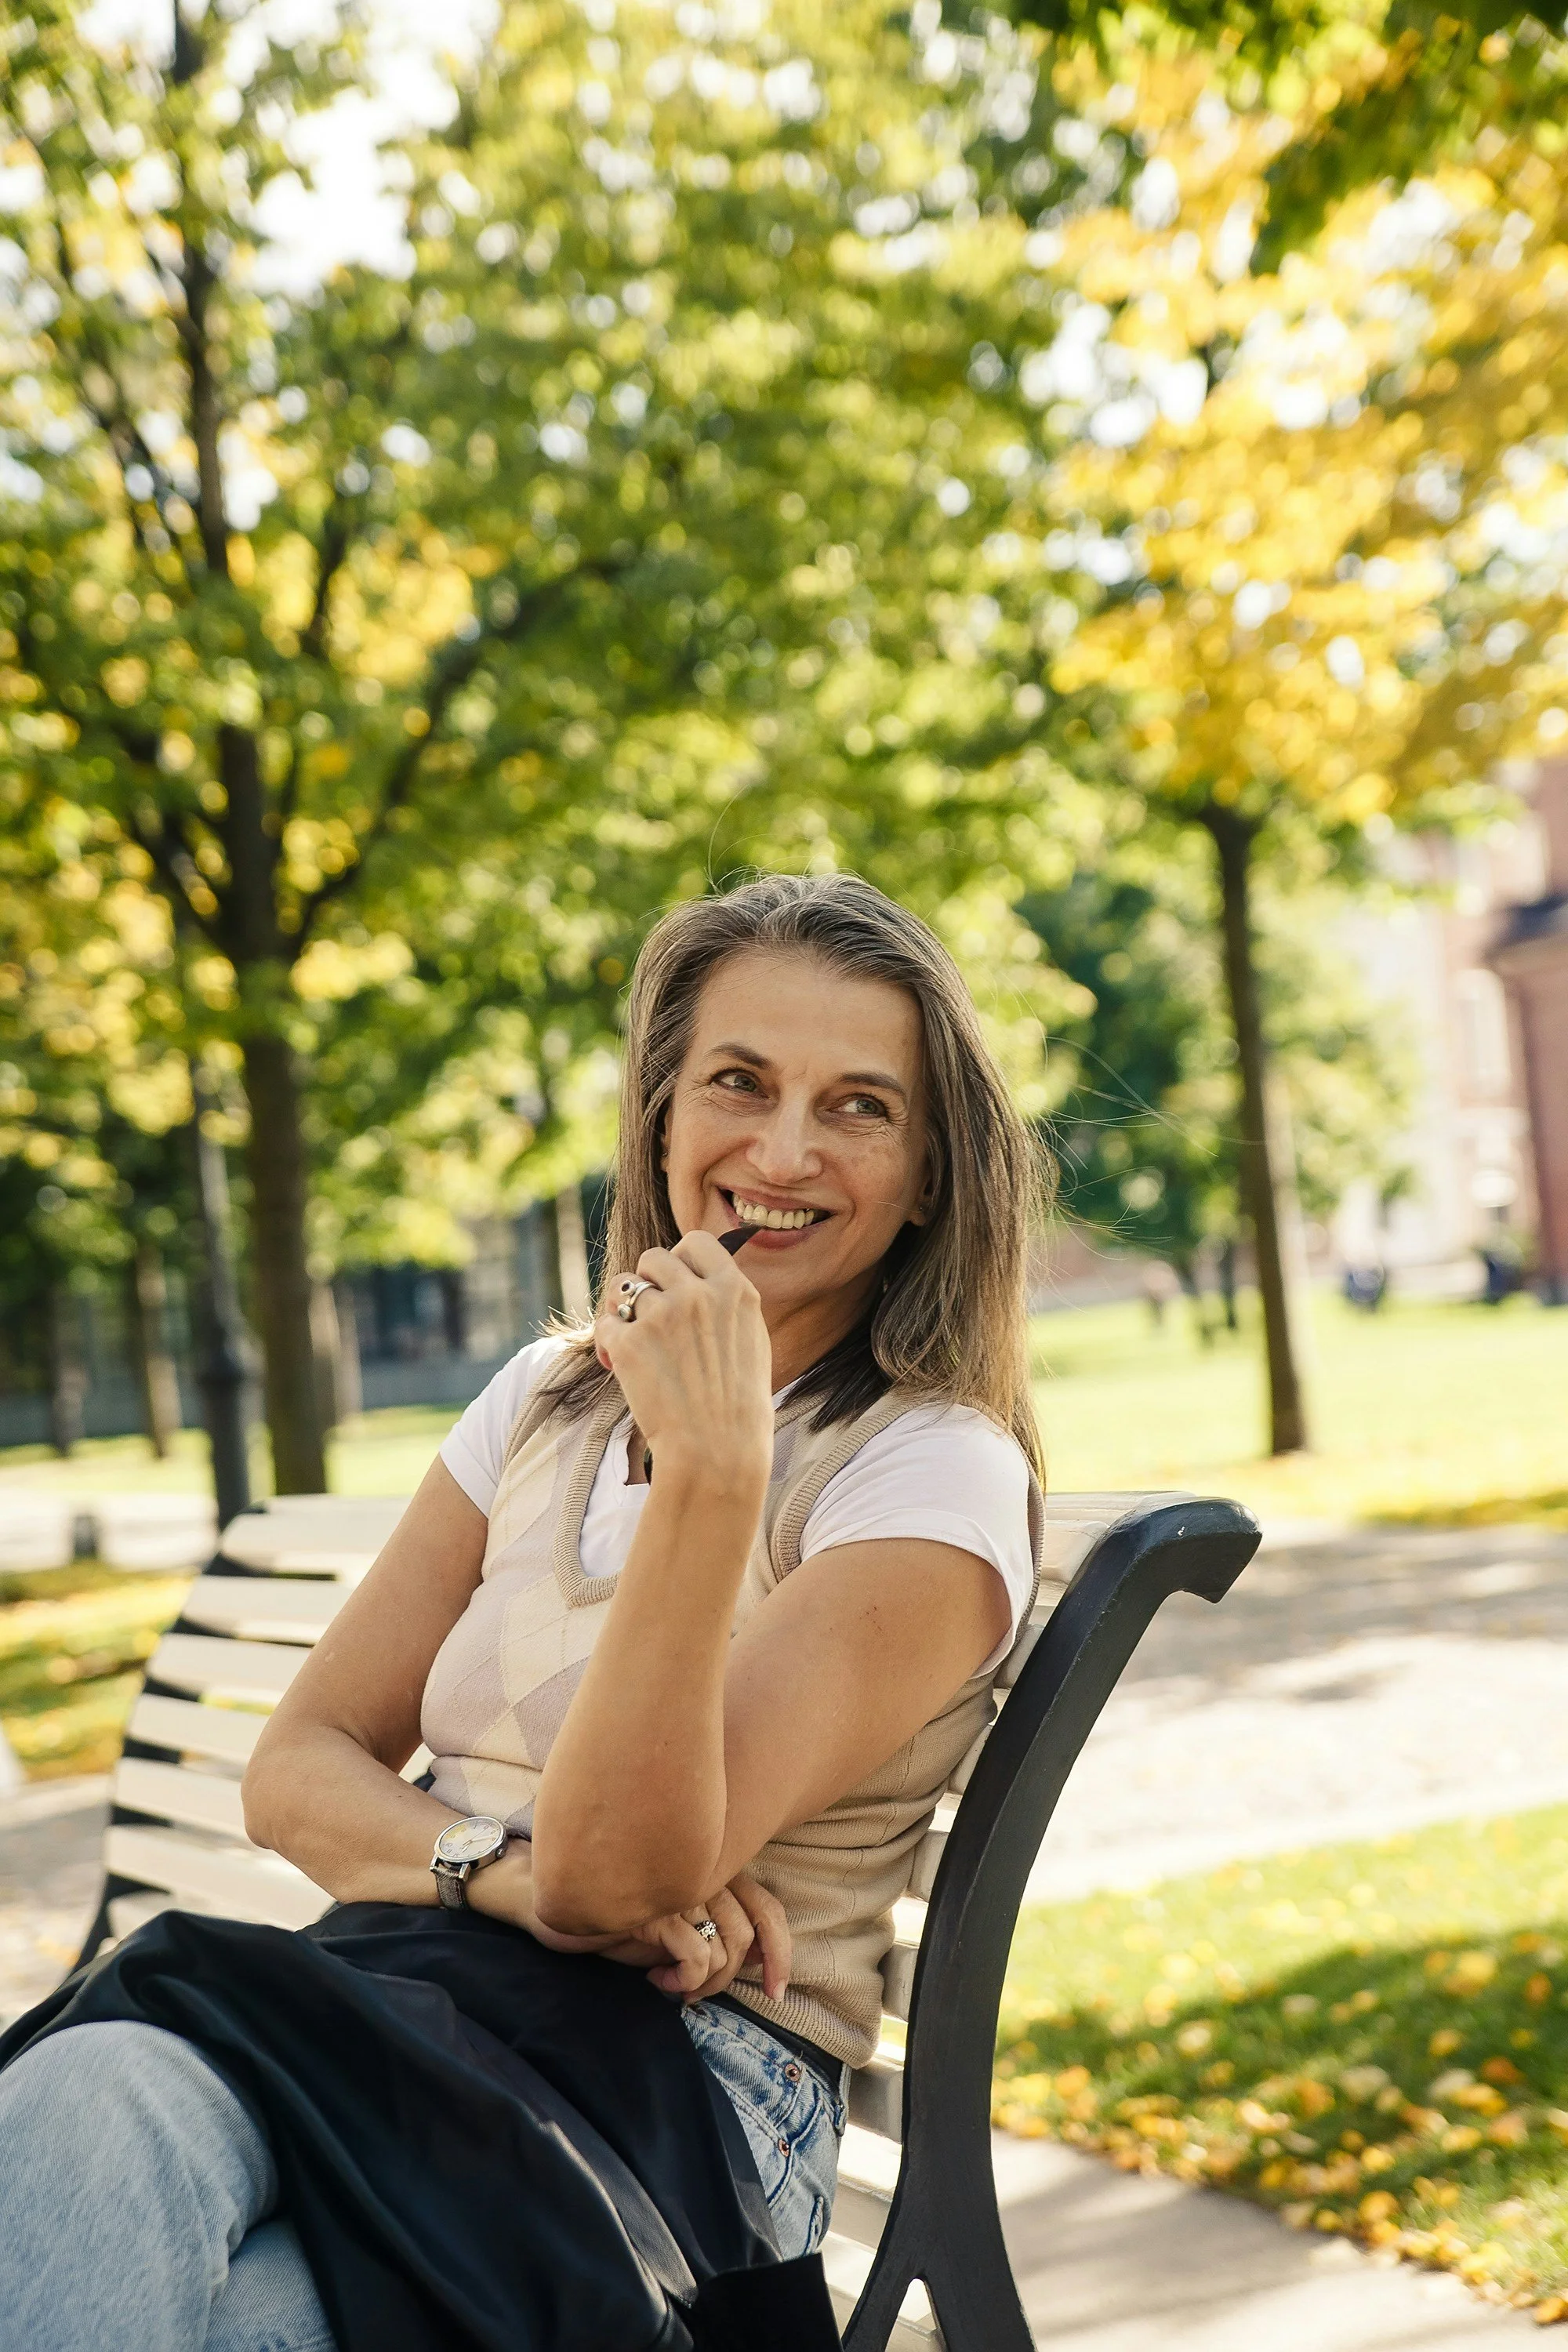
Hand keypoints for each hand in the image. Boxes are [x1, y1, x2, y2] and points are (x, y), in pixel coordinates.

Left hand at [592, 1231, 772, 1490]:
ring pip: (621, 1286)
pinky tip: (618, 1366)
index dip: (681, 1259)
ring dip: (622, 1310)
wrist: (718, 1451)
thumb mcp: (750, 1341)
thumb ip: (726, 1304)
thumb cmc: (737, 1406)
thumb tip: (699, 1279)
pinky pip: (604, 1325)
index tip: (676, 1283)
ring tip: (632, 1340)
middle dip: (647, 1283)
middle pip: (654, 1257)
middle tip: (651, 1317)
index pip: (697, 1241)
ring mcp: (662, 1316)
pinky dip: (607, 1345)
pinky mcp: (629, 1343)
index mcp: (734, 1290)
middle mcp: (698, 1294)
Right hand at [600, 1873, 791, 2004]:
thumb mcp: (678, 1928)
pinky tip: (657, 1980)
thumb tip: (755, 1962)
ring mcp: (680, 1888)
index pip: (768, 1909)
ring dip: (704, 1984)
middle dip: (729, 1978)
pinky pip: (696, 1956)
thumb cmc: (623, 1918)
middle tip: (699, 1995)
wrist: (560, 1907)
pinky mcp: (658, 1908)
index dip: (780, 1953)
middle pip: (747, 1935)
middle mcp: (703, 1873)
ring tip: (675, 1986)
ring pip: (724, 1949)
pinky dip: (683, 1980)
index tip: (775, 1992)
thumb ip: (717, 1932)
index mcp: (715, 1872)